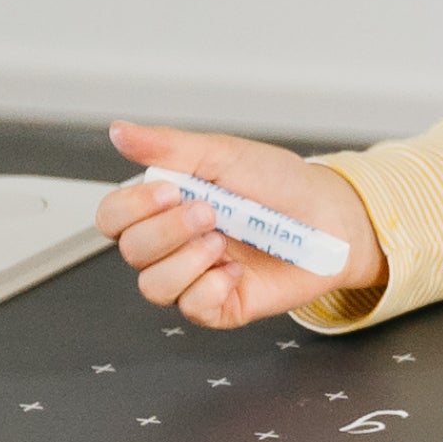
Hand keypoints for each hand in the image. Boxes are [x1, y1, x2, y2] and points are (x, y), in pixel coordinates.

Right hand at [101, 122, 384, 327]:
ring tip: (222, 240)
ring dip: (185, 261)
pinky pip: (193, 309)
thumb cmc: (279, 184)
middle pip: (131, 251)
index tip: (169, 189)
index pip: (113, 217)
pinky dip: (211, 287)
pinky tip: (237, 269)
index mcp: (164, 206)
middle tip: (209, 211)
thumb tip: (119, 131)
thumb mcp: (224, 154)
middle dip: (167, 231)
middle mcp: (173, 244)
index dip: (130, 208)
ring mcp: (194, 277)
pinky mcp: (221, 305)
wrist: (329, 216)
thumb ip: (169, 146)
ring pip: (154, 287)